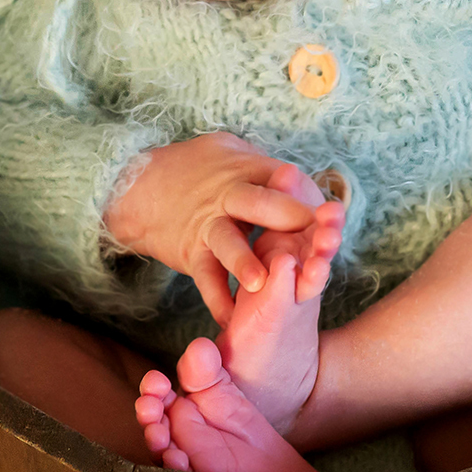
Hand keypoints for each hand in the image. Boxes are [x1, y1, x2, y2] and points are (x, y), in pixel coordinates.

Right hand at [103, 132, 315, 325]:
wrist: (139, 186)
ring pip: (227, 242)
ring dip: (244, 262)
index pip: (282, 178)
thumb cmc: (200, 169)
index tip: (331, 215)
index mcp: (246, 169)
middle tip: (312, 239)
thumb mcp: (231, 152)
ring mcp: (208, 225)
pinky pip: (205, 277)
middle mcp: (227, 196)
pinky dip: (218, 299)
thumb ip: (267, 167)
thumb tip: (300, 178)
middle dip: (286, 217)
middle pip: (257, 202)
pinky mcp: (191, 252)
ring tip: (260, 284)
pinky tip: (232, 319)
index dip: (307, 196)